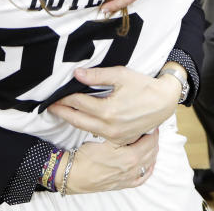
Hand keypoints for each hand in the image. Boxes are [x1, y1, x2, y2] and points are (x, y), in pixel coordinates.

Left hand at [47, 65, 180, 145]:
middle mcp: (109, 126)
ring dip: (72, 119)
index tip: (54, 94)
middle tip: (49, 107)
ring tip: (61, 112)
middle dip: (62, 112)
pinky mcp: (120, 139)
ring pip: (85, 128)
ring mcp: (114, 136)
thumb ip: (97, 76)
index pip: (78, 102)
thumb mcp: (120, 75)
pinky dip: (86, 126)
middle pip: (77, 119)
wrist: (164, 102)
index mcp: (108, 110)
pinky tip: (81, 119)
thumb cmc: (143, 85)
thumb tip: (76, 74)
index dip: (64, 97)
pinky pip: (97, 133)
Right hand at [58, 130, 158, 194]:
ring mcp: (130, 177)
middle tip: (151, 128)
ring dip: (152, 151)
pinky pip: (142, 178)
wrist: (75, 175)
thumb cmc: (87, 157)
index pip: (150, 140)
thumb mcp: (105, 139)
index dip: (152, 129)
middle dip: (153, 138)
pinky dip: (148, 169)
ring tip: (150, 141)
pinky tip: (149, 164)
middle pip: (152, 151)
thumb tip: (135, 124)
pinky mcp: (124, 183)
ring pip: (149, 163)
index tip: (151, 122)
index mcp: (131, 156)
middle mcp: (133, 168)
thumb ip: (123, 132)